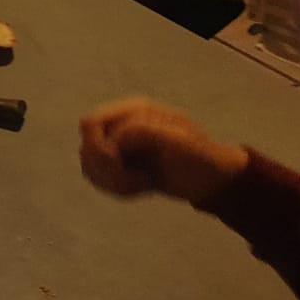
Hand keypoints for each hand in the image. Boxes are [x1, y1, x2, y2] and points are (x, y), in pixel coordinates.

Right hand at [77, 97, 247, 203]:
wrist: (214, 180)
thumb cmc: (199, 155)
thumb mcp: (174, 139)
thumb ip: (140, 132)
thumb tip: (111, 144)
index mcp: (133, 111)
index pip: (90, 123)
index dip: (98, 146)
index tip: (119, 163)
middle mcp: (121, 126)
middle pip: (86, 147)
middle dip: (107, 169)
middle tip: (136, 180)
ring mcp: (120, 147)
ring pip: (90, 165)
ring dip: (112, 182)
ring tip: (141, 185)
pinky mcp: (122, 166)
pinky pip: (100, 178)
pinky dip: (116, 188)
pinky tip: (140, 189)